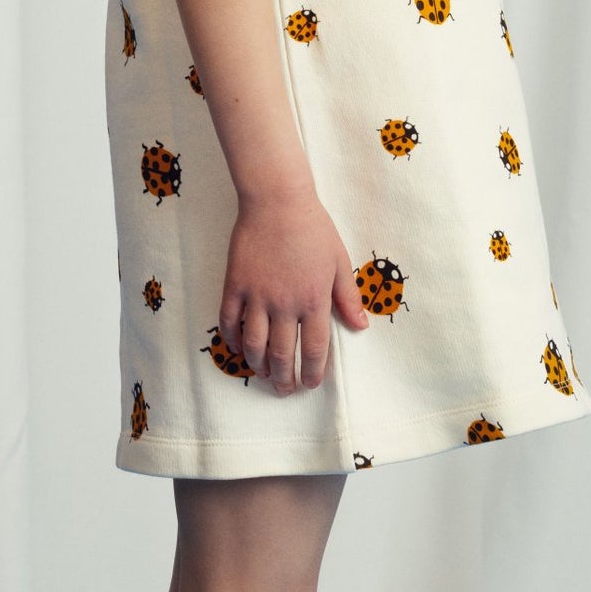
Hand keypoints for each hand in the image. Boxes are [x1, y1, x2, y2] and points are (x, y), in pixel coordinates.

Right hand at [219, 191, 369, 394]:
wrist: (277, 201)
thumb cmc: (313, 229)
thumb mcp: (339, 263)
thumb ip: (348, 298)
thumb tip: (361, 326)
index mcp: (314, 300)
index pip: (315, 349)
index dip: (313, 372)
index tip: (310, 384)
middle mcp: (285, 304)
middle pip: (283, 354)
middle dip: (284, 379)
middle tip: (285, 390)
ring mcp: (257, 296)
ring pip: (254, 344)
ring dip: (258, 365)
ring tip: (263, 374)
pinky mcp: (235, 285)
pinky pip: (230, 321)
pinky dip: (232, 340)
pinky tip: (238, 348)